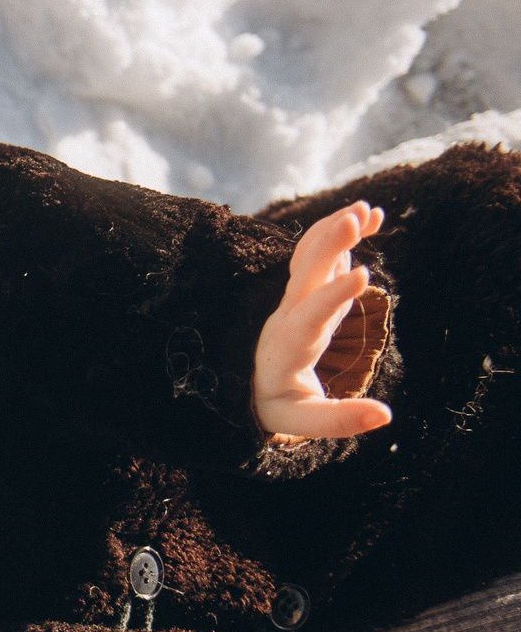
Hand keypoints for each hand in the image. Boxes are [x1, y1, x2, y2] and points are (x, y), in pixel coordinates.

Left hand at [253, 201, 393, 441]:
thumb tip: (385, 417)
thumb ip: (338, 420)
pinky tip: (367, 220)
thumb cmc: (275, 407)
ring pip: (310, 258)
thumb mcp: (300, 422)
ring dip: (336, 231)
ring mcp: (294, 300)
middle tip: (358, 216)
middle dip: (330, 244)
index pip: (308, 317)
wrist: (246, 388)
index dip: (332, 296)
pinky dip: (340, 236)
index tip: (362, 275)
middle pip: (304, 275)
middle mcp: (286, 316)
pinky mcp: (306, 292)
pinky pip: (320, 257)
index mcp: (286, 348)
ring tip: (369, 209)